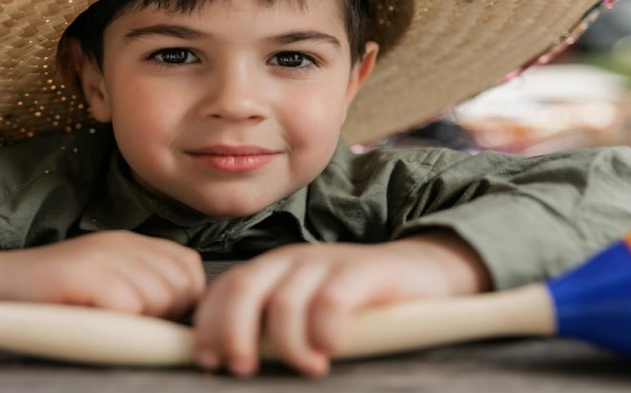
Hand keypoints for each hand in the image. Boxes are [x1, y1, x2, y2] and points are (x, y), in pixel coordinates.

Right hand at [0, 230, 205, 319]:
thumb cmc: (50, 297)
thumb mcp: (105, 282)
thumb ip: (143, 286)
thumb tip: (182, 318)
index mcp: (131, 243)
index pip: (189, 267)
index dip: (183, 299)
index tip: (155, 318)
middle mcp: (122, 243)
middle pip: (181, 286)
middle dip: (165, 314)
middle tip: (128, 323)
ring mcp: (102, 256)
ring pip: (158, 297)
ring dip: (139, 320)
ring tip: (105, 319)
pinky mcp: (84, 273)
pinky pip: (127, 306)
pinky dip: (115, 322)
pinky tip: (90, 319)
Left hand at [192, 230, 489, 376]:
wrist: (421, 273)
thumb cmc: (356, 305)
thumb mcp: (306, 312)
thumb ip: (270, 329)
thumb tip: (231, 363)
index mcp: (272, 270)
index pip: (226, 290)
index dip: (210, 325)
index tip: (209, 362)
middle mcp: (293, 261)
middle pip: (245, 290)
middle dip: (233, 333)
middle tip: (242, 369)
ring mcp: (327, 262)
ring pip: (285, 300)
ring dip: (286, 341)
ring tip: (306, 368)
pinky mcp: (364, 271)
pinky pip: (332, 299)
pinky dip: (324, 328)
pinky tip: (331, 348)